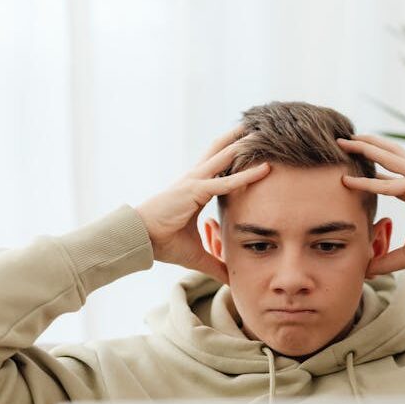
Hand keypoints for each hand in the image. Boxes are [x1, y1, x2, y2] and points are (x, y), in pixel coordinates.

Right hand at [135, 127, 270, 283]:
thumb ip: (216, 264)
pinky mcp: (194, 191)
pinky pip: (224, 182)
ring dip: (245, 144)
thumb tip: (231, 279)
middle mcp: (196, 179)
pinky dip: (245, 176)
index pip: (222, 167)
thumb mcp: (197, 255)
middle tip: (261, 124)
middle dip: (240, 137)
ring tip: (264, 131)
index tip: (255, 147)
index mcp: (197, 188)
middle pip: (222, 151)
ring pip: (225, 157)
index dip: (237, 156)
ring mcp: (195, 182)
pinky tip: (264, 169)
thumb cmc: (163, 243)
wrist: (140, 240)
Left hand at [337, 134, 404, 272]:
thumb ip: (386, 260)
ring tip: (345, 142)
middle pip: (390, 157)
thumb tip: (366, 271)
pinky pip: (387, 184)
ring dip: (365, 148)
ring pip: (388, 157)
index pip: (393, 178)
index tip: (353, 169)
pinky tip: (347, 181)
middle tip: (345, 141)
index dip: (373, 173)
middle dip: (367, 147)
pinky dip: (367, 183)